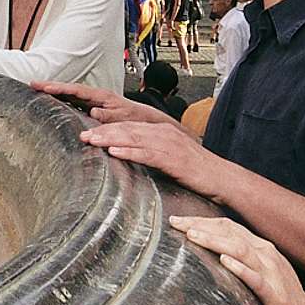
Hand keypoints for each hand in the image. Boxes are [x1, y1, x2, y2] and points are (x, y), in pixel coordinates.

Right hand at [35, 81, 154, 123]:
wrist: (145, 121)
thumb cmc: (135, 118)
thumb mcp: (122, 117)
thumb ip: (107, 116)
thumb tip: (92, 112)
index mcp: (100, 96)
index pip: (75, 90)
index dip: (58, 88)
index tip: (43, 87)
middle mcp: (94, 96)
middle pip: (68, 89)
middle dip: (50, 86)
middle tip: (32, 84)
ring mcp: (92, 101)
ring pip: (69, 94)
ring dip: (54, 92)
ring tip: (36, 91)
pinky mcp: (92, 108)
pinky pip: (73, 101)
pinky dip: (61, 99)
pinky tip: (51, 103)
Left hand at [81, 110, 220, 193]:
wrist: (222, 178)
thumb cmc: (195, 171)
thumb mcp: (169, 158)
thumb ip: (150, 153)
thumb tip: (127, 157)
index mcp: (160, 130)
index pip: (129, 126)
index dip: (107, 128)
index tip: (87, 131)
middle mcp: (163, 133)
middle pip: (127, 128)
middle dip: (103, 131)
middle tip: (82, 135)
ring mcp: (169, 144)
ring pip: (134, 138)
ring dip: (110, 138)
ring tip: (92, 140)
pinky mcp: (174, 159)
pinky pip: (147, 153)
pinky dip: (130, 151)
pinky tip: (115, 152)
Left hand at [171, 214, 304, 304]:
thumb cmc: (278, 301)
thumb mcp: (258, 273)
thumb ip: (240, 260)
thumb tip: (207, 253)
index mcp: (261, 248)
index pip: (228, 226)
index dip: (202, 220)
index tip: (177, 220)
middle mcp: (267, 255)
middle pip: (230, 232)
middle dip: (201, 225)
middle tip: (175, 223)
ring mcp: (272, 274)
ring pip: (241, 250)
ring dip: (215, 241)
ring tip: (193, 236)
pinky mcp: (275, 296)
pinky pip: (256, 279)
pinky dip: (240, 268)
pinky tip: (224, 261)